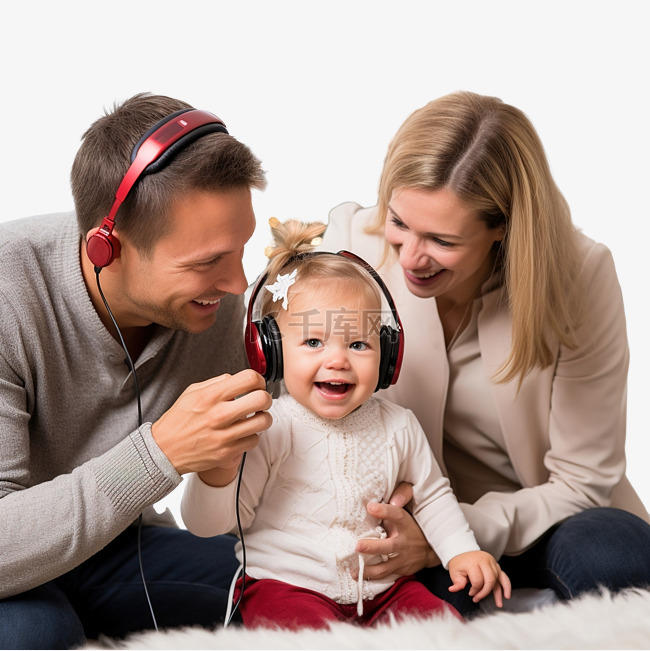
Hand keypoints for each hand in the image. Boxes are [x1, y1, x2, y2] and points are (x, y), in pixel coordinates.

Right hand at [151, 369, 272, 482]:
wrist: (164, 450)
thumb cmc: (178, 421)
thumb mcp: (192, 392)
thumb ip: (217, 383)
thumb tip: (236, 379)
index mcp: (211, 396)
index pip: (249, 379)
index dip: (258, 379)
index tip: (256, 384)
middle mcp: (219, 415)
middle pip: (262, 399)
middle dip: (265, 397)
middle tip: (260, 400)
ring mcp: (224, 435)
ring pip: (263, 421)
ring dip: (263, 417)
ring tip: (255, 416)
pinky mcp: (227, 452)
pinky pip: (254, 440)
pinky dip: (252, 435)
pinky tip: (243, 432)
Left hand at [354, 482, 439, 579]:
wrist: (430, 549)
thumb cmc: (409, 525)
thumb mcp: (405, 510)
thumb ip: (395, 501)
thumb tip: (375, 501)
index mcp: (405, 523)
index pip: (396, 515)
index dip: (384, 511)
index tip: (370, 507)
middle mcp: (404, 542)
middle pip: (389, 546)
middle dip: (373, 547)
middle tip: (357, 546)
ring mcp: (404, 559)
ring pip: (386, 567)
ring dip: (369, 569)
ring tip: (354, 570)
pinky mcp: (402, 571)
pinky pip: (387, 576)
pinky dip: (373, 578)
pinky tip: (360, 578)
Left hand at [448, 551, 510, 606]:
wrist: (463, 551)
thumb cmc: (459, 563)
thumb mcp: (455, 572)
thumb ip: (457, 582)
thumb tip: (452, 589)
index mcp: (473, 562)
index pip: (477, 581)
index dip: (474, 590)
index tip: (470, 593)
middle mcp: (484, 561)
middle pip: (490, 580)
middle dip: (485, 592)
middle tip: (478, 598)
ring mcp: (491, 562)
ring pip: (498, 579)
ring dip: (498, 592)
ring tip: (498, 603)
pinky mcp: (496, 565)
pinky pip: (503, 576)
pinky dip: (506, 586)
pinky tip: (507, 595)